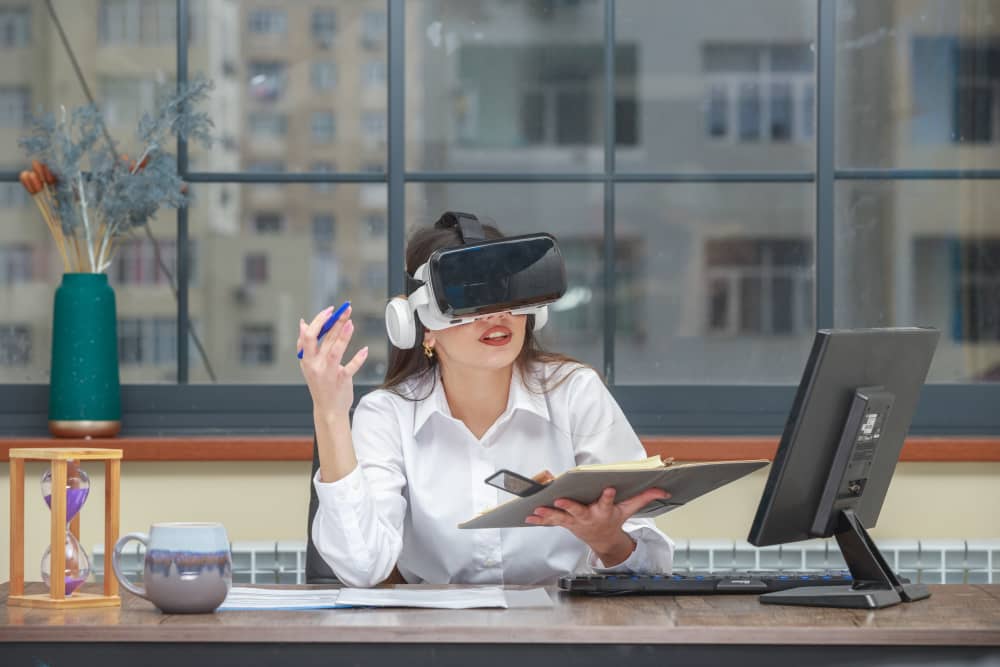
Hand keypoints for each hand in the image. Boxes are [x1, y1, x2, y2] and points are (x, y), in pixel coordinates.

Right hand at [297, 304, 368, 420]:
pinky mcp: (341, 380)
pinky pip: (351, 367)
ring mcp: (328, 373)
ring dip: (342, 336)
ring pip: (335, 351)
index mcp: (306, 359)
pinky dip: (358, 358)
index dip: (318, 320)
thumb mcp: (309, 364)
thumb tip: (303, 323)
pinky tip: (365, 349)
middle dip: (332, 322)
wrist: (328, 409)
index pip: (308, 335)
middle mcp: (315, 365)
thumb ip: (309, 344)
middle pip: (321, 339)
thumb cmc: (320, 383)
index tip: (330, 310)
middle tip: (344, 309)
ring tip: (351, 322)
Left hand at [525, 487, 669, 566]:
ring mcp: (575, 521)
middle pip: (579, 511)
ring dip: (548, 514)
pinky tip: (528, 516)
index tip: (609, 488)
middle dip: (570, 506)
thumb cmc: (614, 519)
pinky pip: (550, 522)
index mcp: (604, 511)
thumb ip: (644, 497)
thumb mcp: (629, 509)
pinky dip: (539, 519)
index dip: (608, 496)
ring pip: (560, 518)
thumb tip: (664, 490)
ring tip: (536, 510)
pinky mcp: (565, 523)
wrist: (603, 539)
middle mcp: (588, 517)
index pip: (607, 502)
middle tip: (560, 500)